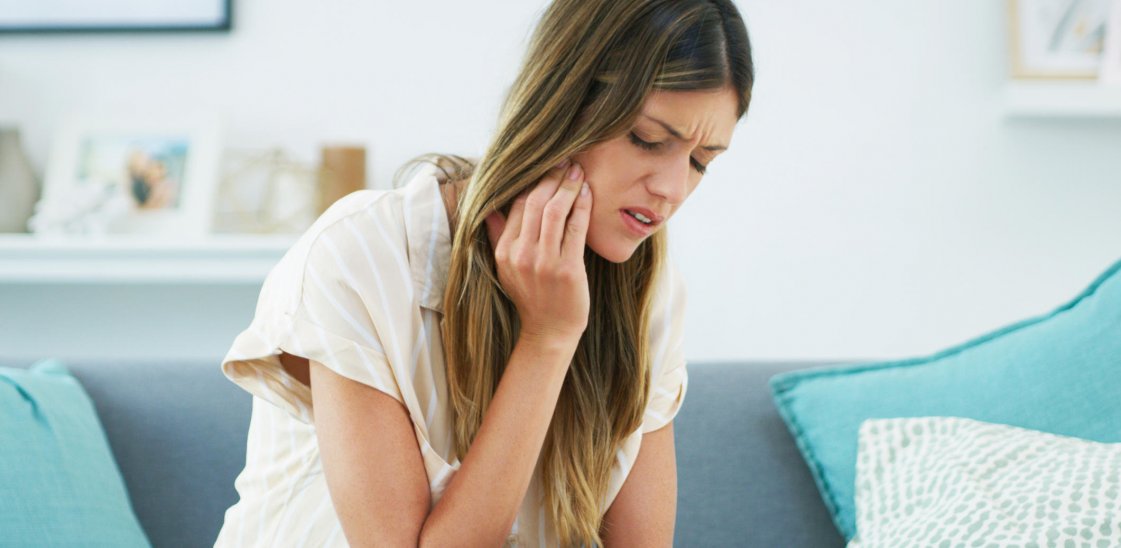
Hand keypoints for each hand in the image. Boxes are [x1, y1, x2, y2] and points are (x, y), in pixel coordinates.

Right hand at [484, 160, 592, 343]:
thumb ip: (497, 236)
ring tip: (578, 171)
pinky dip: (582, 206)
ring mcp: (544, 262)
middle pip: (534, 203)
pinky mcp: (567, 269)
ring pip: (554, 211)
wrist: (549, 331)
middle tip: (565, 160)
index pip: (516, 205)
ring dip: (568, 187)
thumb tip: (488, 209)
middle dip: (551, 177)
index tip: (547, 166)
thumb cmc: (532, 297)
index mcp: (504, 252)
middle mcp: (521, 255)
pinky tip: (588, 193)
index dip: (532, 182)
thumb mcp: (506, 268)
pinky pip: (575, 228)